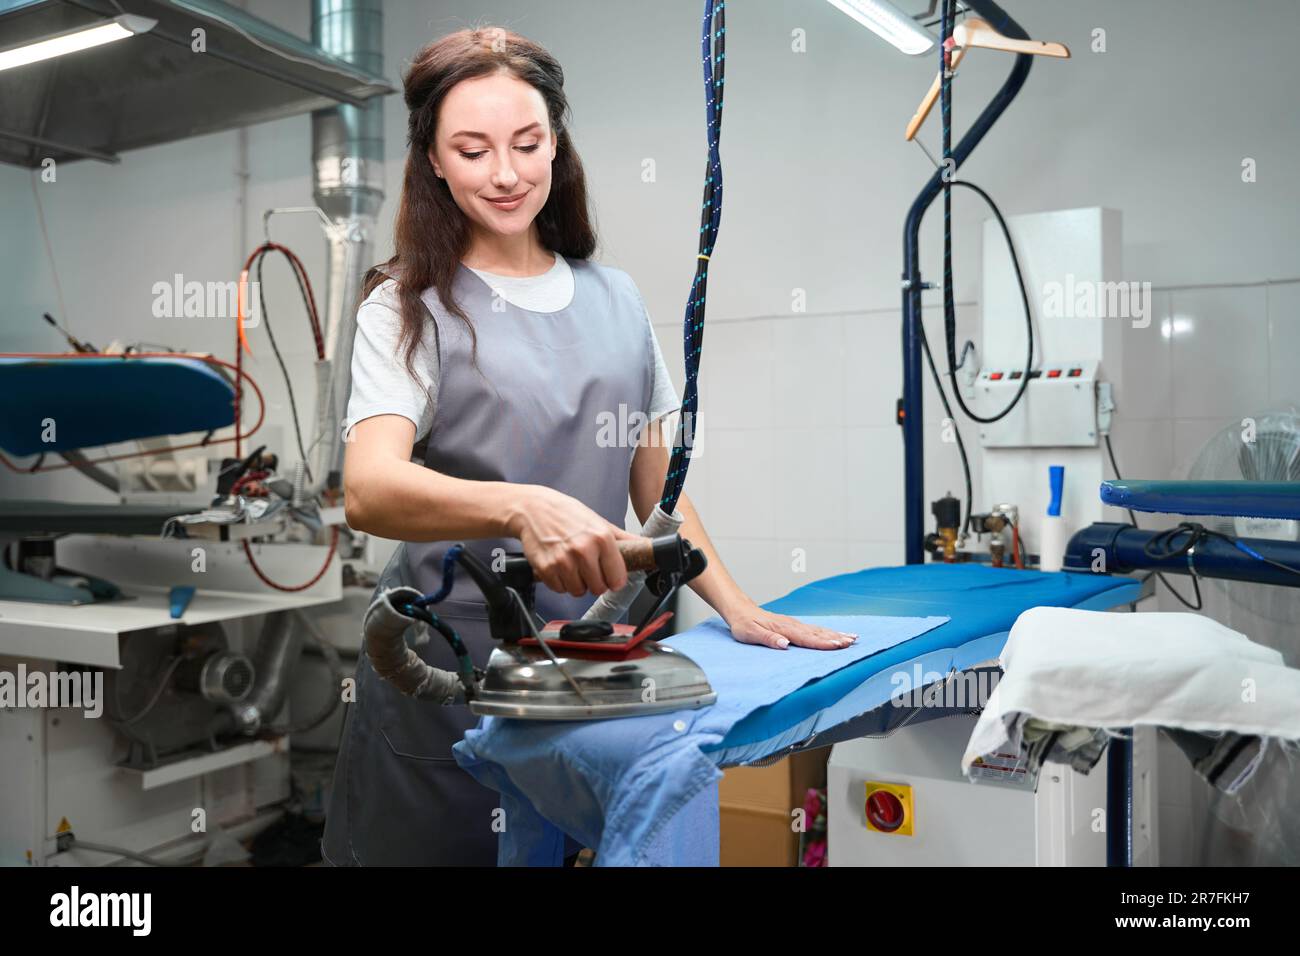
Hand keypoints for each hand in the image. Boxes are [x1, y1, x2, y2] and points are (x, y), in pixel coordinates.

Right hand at [508, 485, 641, 597]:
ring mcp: (564, 561)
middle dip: (595, 582)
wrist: (533, 509)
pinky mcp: (546, 568)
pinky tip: (559, 567)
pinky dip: (560, 582)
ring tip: (572, 566)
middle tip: (588, 569)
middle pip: (599, 588)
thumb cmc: (566, 514)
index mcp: (601, 538)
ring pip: (579, 591)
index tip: (610, 576)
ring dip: (577, 583)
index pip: (617, 578)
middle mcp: (584, 550)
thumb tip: (647, 546)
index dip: (614, 579)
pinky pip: (560, 589)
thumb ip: (623, 538)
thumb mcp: (599, 521)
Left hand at [723, 600, 857, 650]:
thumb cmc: (743, 624)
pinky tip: (836, 634)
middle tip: (852, 642)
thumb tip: (785, 644)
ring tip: (852, 638)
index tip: (838, 646)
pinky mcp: (794, 625)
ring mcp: (794, 624)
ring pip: (819, 630)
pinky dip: (828, 632)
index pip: (806, 638)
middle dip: (836, 638)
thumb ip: (768, 639)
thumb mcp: (750, 633)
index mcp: (783, 628)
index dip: (823, 643)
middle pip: (818, 633)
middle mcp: (792, 625)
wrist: (740, 610)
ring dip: (836, 634)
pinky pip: (814, 629)